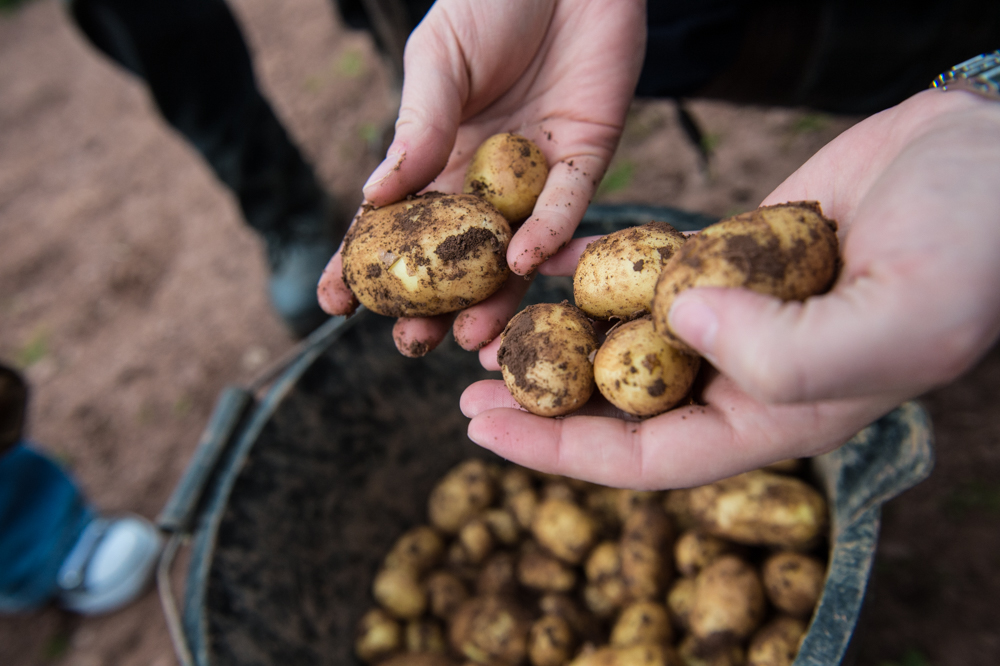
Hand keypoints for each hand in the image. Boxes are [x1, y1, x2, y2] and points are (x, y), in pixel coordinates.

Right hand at [317, 0, 645, 354]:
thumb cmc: (491, 0)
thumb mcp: (439, 59)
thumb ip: (419, 127)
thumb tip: (374, 197)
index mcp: (441, 152)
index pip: (398, 219)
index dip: (366, 263)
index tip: (335, 304)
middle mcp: (488, 176)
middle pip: (457, 255)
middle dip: (434, 302)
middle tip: (411, 343)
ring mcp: (537, 174)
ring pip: (513, 250)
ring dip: (493, 296)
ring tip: (465, 334)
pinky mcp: (588, 158)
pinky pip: (568, 206)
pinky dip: (546, 234)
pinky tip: (520, 262)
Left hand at [461, 88, 999, 488]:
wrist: (984, 159)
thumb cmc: (966, 247)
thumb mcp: (898, 319)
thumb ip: (787, 350)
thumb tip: (678, 325)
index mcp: (778, 412)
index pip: (650, 456)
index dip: (561, 453)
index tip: (485, 432)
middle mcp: (747, 373)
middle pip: (621, 406)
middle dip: (542, 404)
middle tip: (465, 388)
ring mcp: (735, 313)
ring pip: (625, 342)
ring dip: (558, 339)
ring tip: (490, 329)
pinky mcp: (728, 258)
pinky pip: (645, 276)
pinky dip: (596, 273)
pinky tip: (544, 265)